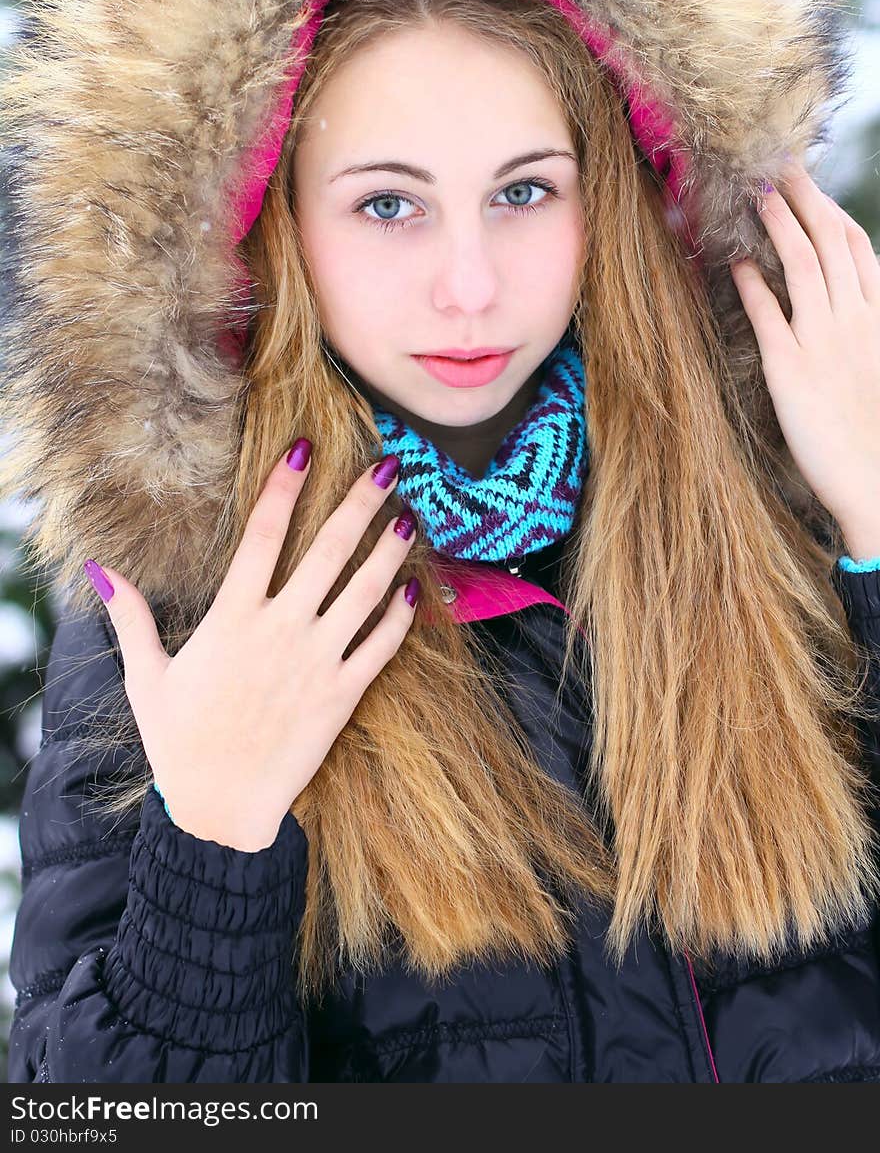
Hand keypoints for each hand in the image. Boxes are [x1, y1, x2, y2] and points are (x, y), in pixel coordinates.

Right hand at [85, 446, 419, 849]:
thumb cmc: (179, 742)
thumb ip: (131, 619)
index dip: (286, 487)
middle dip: (360, 503)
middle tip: (388, 466)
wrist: (220, 809)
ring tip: (411, 518)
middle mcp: (279, 631)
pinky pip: (379, 648)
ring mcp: (316, 663)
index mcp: (232, 619)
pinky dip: (399, 619)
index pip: (263, 535)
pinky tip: (412, 594)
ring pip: (364, 592)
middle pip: (328, 551)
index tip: (308, 448)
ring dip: (390, 552)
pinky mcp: (342, 697)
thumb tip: (101, 570)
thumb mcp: (147, 677)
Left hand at [729, 159, 879, 538]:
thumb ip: (861, 326)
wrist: (876, 480)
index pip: (856, 247)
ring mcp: (822, 341)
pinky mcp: (789, 369)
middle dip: (803, 198)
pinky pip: (768, 315)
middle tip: (777, 164)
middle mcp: (853, 319)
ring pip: (800, 265)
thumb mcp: (875, 364)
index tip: (810, 183)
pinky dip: (751, 284)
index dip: (832, 211)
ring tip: (754, 195)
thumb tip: (840, 300)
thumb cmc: (874, 430)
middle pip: (827, 242)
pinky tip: (734, 263)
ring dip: (777, 224)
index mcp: (877, 316)